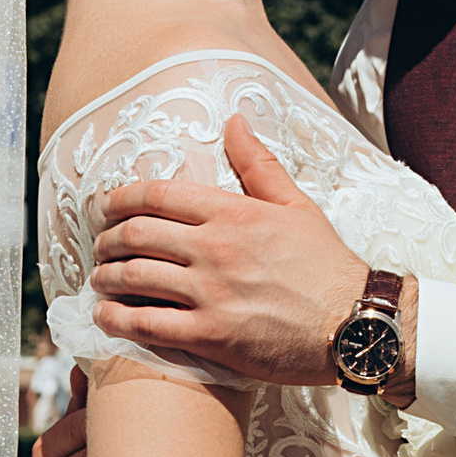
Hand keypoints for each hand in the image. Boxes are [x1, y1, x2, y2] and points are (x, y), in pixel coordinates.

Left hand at [90, 116, 370, 385]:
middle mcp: (215, 249)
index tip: (107, 207)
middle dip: (107, 239)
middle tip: (101, 246)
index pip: (157, 196)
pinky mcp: (211, 336)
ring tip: (100, 280)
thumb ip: (258, 163)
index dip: (120, 199)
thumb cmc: (327, 265)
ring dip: (105, 278)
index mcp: (233, 213)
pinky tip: (106, 317)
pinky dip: (117, 320)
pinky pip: (147, 325)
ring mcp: (211, 294)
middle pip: (137, 235)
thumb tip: (233, 120)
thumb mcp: (296, 204)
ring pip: (134, 278)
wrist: (355, 324)